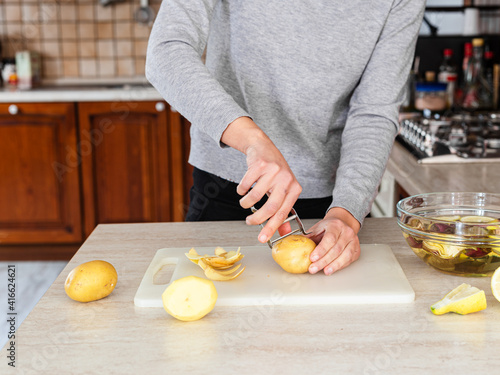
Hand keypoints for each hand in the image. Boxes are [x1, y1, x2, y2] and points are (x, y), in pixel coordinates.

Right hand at [220, 117, 301, 242]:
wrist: (263, 147)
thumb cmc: (274, 173)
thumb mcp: (282, 191)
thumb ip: (282, 211)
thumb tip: (283, 232)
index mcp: (294, 189)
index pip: (283, 213)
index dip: (272, 228)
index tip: (262, 238)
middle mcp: (286, 179)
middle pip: (271, 207)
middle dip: (257, 219)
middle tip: (249, 222)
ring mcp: (273, 171)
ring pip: (255, 196)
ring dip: (246, 203)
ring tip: (244, 203)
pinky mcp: (260, 164)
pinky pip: (246, 184)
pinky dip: (241, 190)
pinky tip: (242, 189)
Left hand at [306, 207, 360, 274]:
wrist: (342, 223)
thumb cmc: (328, 227)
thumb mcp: (317, 228)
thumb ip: (308, 237)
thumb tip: (295, 246)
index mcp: (335, 225)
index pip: (330, 239)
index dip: (321, 250)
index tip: (312, 258)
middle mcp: (347, 232)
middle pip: (336, 249)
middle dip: (324, 261)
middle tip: (313, 268)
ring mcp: (353, 241)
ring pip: (345, 256)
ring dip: (334, 265)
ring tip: (324, 271)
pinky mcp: (356, 250)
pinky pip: (349, 260)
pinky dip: (340, 266)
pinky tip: (332, 269)